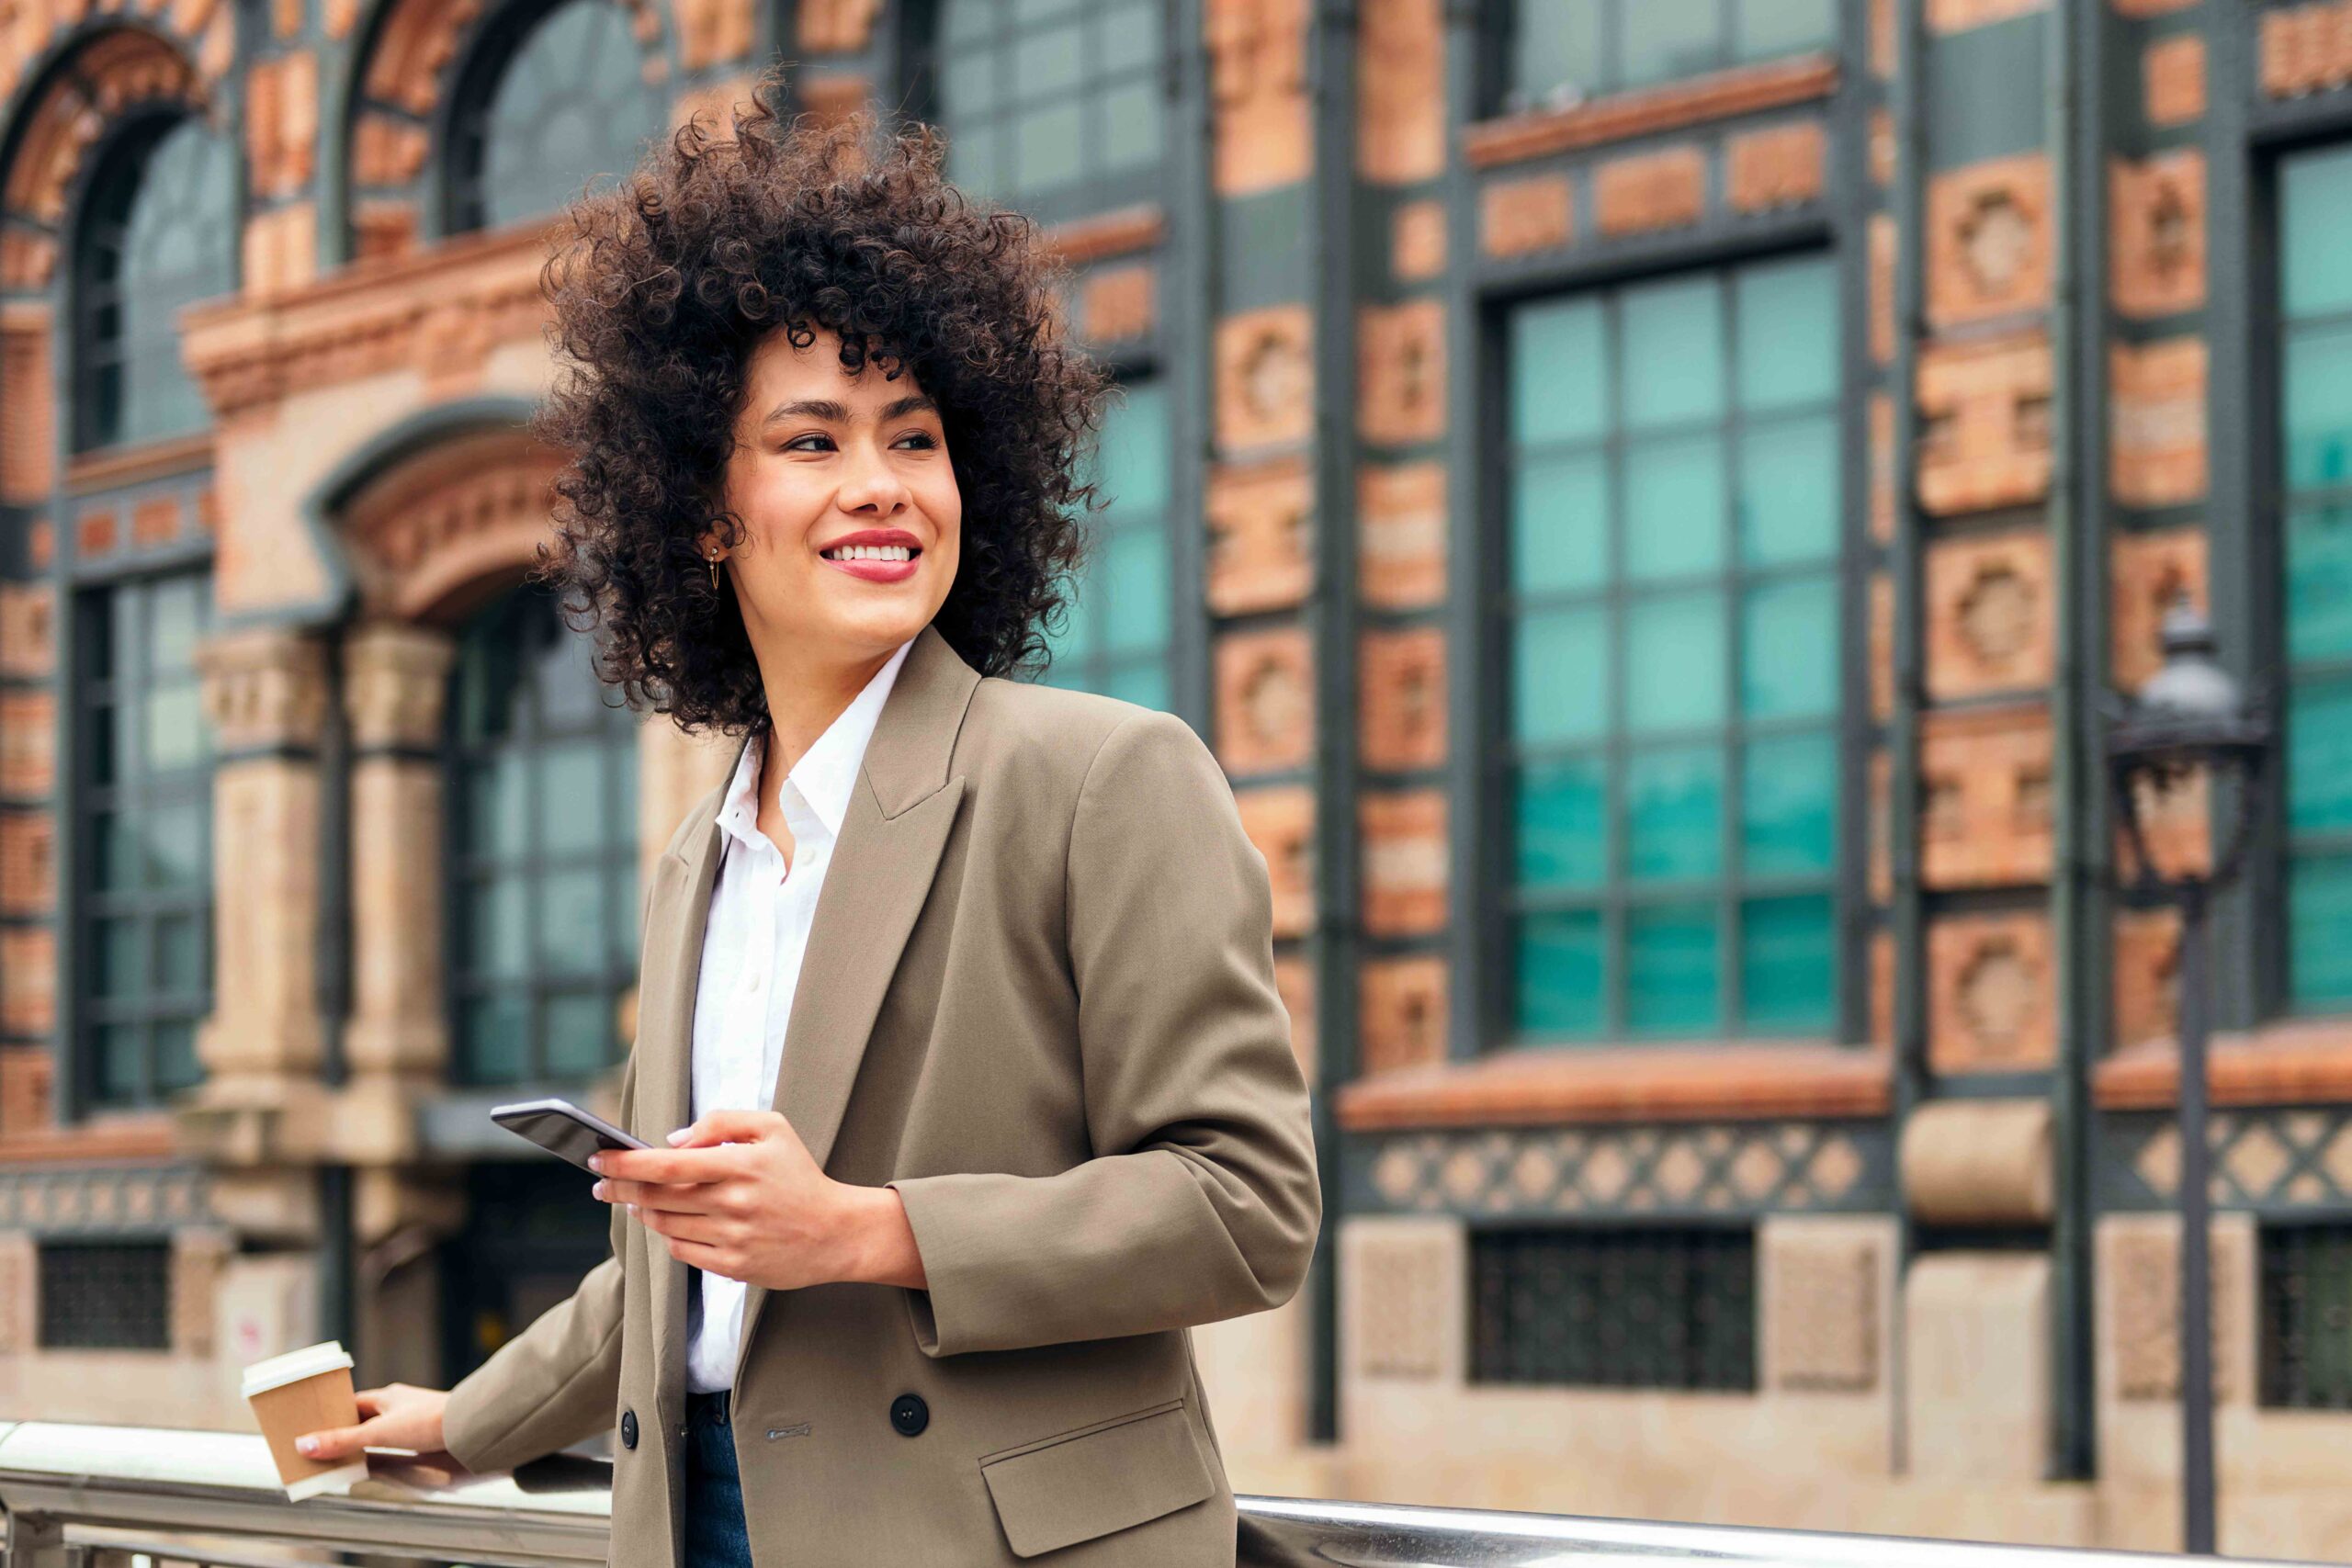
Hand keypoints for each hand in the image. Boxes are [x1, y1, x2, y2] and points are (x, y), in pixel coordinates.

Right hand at [296, 1383, 449, 1463]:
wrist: (468, 1426)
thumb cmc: (426, 1422)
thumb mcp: (378, 1433)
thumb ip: (343, 1441)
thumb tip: (303, 1445)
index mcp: (386, 1396)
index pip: (351, 1403)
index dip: (332, 1414)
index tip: (313, 1426)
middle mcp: (398, 1403)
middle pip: (363, 1416)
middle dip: (345, 1429)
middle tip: (323, 1445)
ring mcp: (413, 1416)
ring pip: (379, 1427)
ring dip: (362, 1439)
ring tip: (342, 1455)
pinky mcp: (424, 1430)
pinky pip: (394, 1437)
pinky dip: (380, 1446)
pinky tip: (376, 1456)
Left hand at [591, 1110, 925, 1291]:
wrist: (836, 1232)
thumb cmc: (800, 1175)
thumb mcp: (773, 1128)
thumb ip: (722, 1122)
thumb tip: (673, 1139)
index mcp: (741, 1165)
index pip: (666, 1164)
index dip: (625, 1162)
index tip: (600, 1159)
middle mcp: (734, 1203)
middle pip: (656, 1196)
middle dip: (619, 1188)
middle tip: (602, 1182)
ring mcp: (732, 1237)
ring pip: (665, 1224)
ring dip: (642, 1210)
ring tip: (636, 1199)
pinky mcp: (733, 1266)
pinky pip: (682, 1251)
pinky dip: (667, 1235)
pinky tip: (667, 1222)